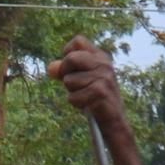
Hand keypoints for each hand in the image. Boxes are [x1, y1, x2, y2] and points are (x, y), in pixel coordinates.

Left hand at [48, 35, 148, 164]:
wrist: (113, 122)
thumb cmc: (95, 99)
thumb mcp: (81, 81)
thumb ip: (65, 71)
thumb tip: (50, 68)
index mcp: (101, 57)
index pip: (78, 41)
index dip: (67, 52)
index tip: (69, 67)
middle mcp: (104, 64)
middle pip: (71, 58)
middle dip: (65, 72)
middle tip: (72, 85)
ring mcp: (104, 78)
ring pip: (69, 80)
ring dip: (72, 92)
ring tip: (84, 97)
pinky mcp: (100, 93)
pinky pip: (73, 97)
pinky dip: (76, 103)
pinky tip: (86, 106)